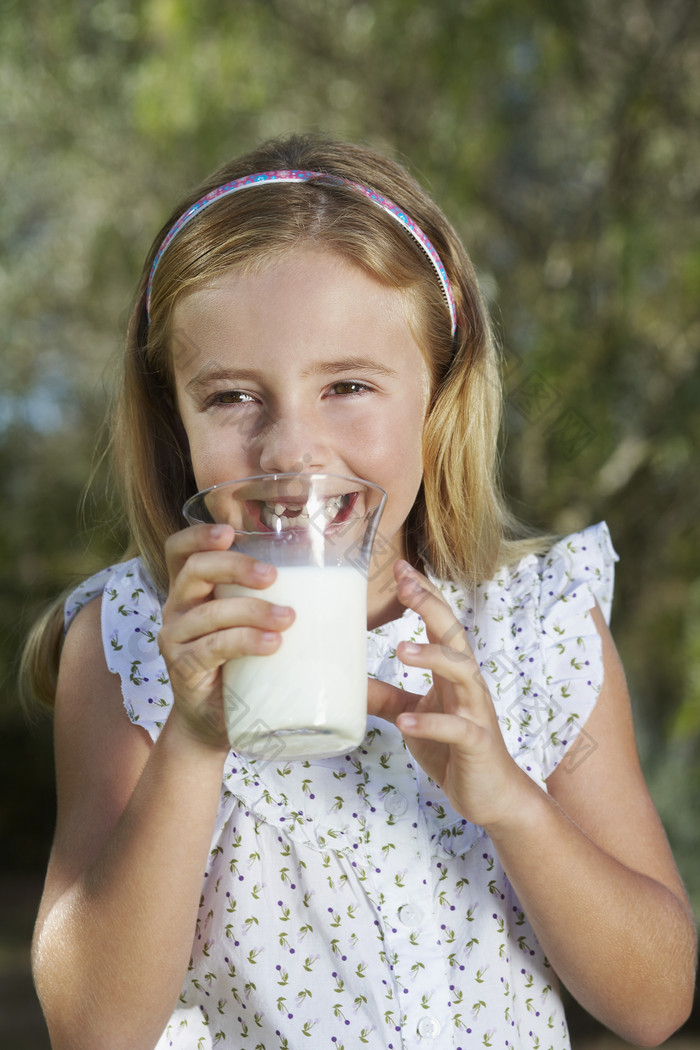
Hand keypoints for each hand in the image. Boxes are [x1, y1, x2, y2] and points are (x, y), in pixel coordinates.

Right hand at [158, 524, 294, 749]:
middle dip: (236, 566)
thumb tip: (376, 615)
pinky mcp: (183, 668)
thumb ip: (307, 616)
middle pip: (196, 570)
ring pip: (210, 611)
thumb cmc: (246, 668)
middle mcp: (179, 608)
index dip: (199, 535)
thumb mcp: (265, 631)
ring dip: (252, 609)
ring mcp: (177, 638)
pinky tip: (271, 644)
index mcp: (195, 590)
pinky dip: (244, 641)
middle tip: (273, 577)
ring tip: (288, 618)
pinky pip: (212, 648)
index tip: (231, 531)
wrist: (216, 724)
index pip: (180, 550)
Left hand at [367, 561, 530, 829]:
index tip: (400, 567)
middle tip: (404, 584)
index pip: (440, 623)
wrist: (490, 795)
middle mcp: (467, 685)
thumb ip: (385, 697)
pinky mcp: (477, 743)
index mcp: (452, 673)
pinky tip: (407, 722)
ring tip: (400, 650)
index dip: (423, 594)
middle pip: (454, 634)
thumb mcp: (412, 716)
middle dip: (431, 607)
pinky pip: (457, 728)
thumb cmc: (453, 750)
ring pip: (463, 672)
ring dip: (433, 657)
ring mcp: (475, 712)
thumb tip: (346, 682)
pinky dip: (431, 723)